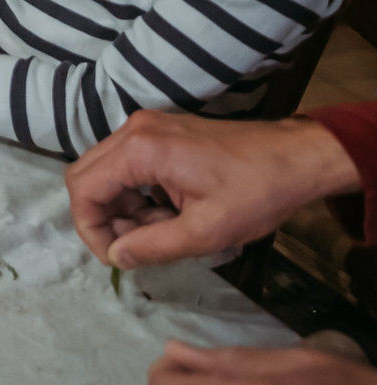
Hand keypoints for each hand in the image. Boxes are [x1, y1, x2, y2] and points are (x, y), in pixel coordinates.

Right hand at [67, 110, 358, 269]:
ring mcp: (147, 126)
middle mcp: (135, 130)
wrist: (299, 158)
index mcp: (140, 150)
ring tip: (161, 231)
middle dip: (103, 217)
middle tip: (137, 245)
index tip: (116, 258)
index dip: (90, 229)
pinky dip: (136, 192)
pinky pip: (127, 163)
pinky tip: (168, 211)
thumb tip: (116, 256)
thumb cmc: (257, 193)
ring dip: (122, 206)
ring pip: (106, 170)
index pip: (84, 189)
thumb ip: (153, 246)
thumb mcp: (206, 231)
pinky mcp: (161, 131)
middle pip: (87, 176)